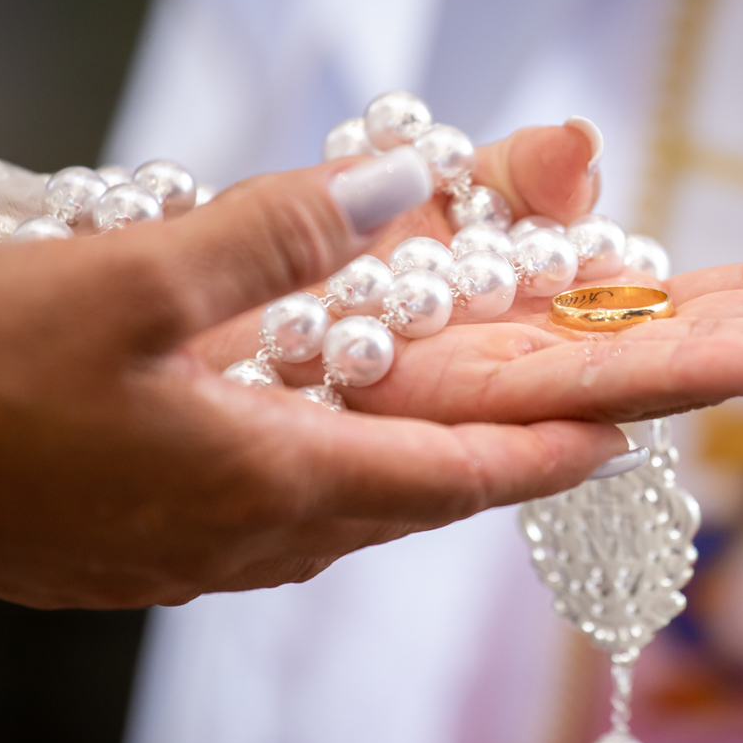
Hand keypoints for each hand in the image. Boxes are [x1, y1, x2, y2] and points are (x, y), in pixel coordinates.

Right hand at [0, 157, 626, 609]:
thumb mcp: (124, 283)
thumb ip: (271, 234)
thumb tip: (391, 184)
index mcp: (270, 483)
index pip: (457, 479)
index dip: (547, 455)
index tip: (618, 436)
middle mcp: (252, 539)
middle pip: (416, 506)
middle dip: (498, 468)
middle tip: (561, 428)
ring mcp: (199, 558)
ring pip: (353, 517)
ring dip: (421, 477)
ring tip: (468, 435)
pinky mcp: (152, 554)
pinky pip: (286, 521)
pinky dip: (342, 481)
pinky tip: (327, 444)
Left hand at [197, 125, 742, 422]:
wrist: (189, 357)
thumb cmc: (306, 292)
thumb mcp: (421, 221)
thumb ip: (513, 194)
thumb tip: (583, 147)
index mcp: (573, 319)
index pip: (730, 304)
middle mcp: (571, 360)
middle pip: (742, 340)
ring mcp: (535, 387)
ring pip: (698, 368)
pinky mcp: (483, 407)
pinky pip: (604, 382)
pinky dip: (695, 371)